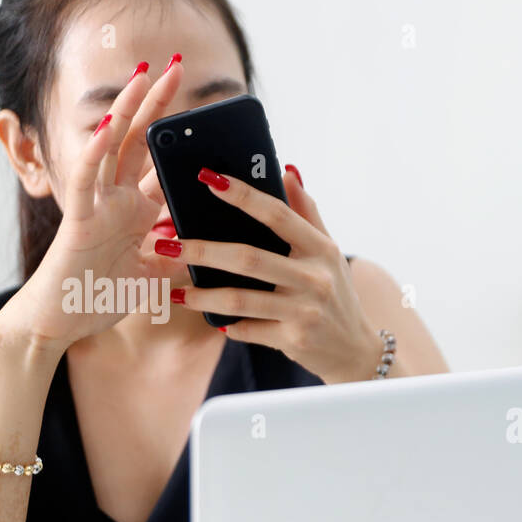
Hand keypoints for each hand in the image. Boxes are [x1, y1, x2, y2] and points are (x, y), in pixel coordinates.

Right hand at [0, 57, 185, 352]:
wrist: (61, 322)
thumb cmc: (101, 298)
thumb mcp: (156, 278)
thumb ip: (182, 259)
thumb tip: (217, 250)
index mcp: (138, 212)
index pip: (165, 166)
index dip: (182, 140)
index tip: (207, 114)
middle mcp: (119, 200)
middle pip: (142, 142)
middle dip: (158, 105)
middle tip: (176, 65)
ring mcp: (98, 204)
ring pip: (113, 147)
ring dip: (129, 110)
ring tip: (143, 74)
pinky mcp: (79, 218)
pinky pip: (86, 178)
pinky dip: (95, 152)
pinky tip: (108, 127)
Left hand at [159, 168, 382, 382]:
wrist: (355, 349)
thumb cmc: (336, 295)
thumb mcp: (329, 253)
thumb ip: (307, 213)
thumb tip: (287, 172)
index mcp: (320, 249)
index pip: (278, 214)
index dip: (242, 194)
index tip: (208, 179)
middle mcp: (314, 278)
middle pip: (249, 258)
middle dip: (202, 250)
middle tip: (166, 244)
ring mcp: (304, 311)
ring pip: (241, 299)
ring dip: (202, 296)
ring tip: (176, 292)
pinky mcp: (294, 339)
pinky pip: (248, 329)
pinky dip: (228, 324)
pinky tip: (213, 319)